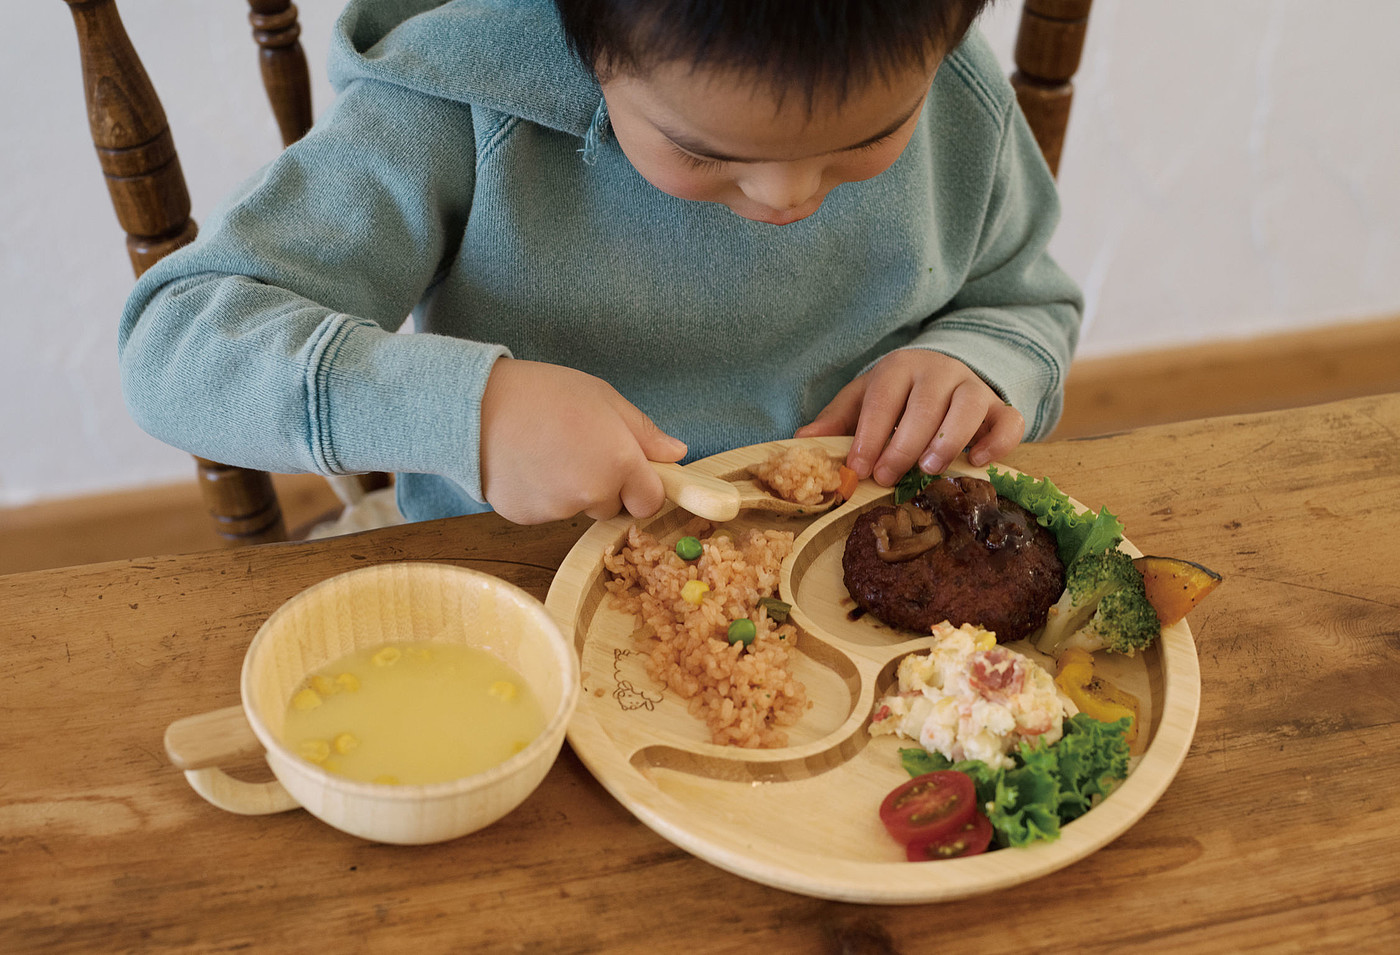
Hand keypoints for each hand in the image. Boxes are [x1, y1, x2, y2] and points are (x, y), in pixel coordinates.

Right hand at [478, 358, 686, 523]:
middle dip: (604, 487)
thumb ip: (644, 433)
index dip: (642, 486)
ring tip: (546, 451)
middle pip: (612, 507)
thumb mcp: (604, 398)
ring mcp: (558, 510)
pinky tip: (526, 464)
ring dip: (570, 490)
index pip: (650, 501)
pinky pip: (546, 512)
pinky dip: (541, 495)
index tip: (627, 469)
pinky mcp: (526, 518)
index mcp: (619, 463)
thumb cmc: (543, 393)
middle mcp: (592, 494)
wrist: (476, 405)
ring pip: (578, 509)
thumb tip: (676, 454)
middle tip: (577, 449)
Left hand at [794, 349, 1024, 484]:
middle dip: (904, 443)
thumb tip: (800, 442)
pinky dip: (998, 441)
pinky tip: (978, 462)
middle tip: (887, 476)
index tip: (858, 468)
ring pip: (969, 405)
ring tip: (930, 468)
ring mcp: (973, 387)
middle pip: (926, 403)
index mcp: (899, 367)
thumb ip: (835, 421)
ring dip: (950, 438)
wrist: (942, 375)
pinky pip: (1010, 420)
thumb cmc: (896, 396)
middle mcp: (939, 371)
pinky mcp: (1000, 408)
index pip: (884, 398)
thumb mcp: (862, 400)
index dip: (870, 435)